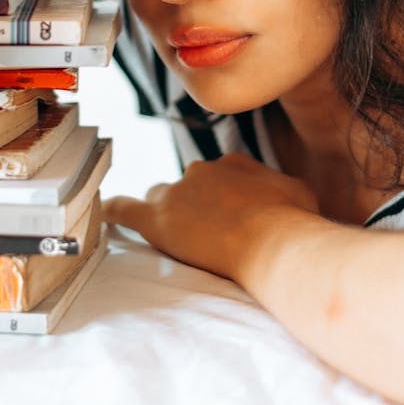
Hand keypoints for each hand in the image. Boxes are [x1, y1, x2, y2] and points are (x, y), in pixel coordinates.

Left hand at [103, 151, 318, 280]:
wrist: (273, 240)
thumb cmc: (294, 221)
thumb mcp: (300, 194)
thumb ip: (282, 189)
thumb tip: (285, 196)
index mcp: (233, 164)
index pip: (220, 177)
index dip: (225, 200)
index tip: (233, 218)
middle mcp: (202, 170)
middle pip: (189, 187)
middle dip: (197, 207)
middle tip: (214, 237)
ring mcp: (177, 192)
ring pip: (161, 198)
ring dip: (168, 214)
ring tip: (179, 238)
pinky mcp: (156, 218)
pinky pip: (125, 209)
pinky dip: (114, 209)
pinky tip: (104, 212)